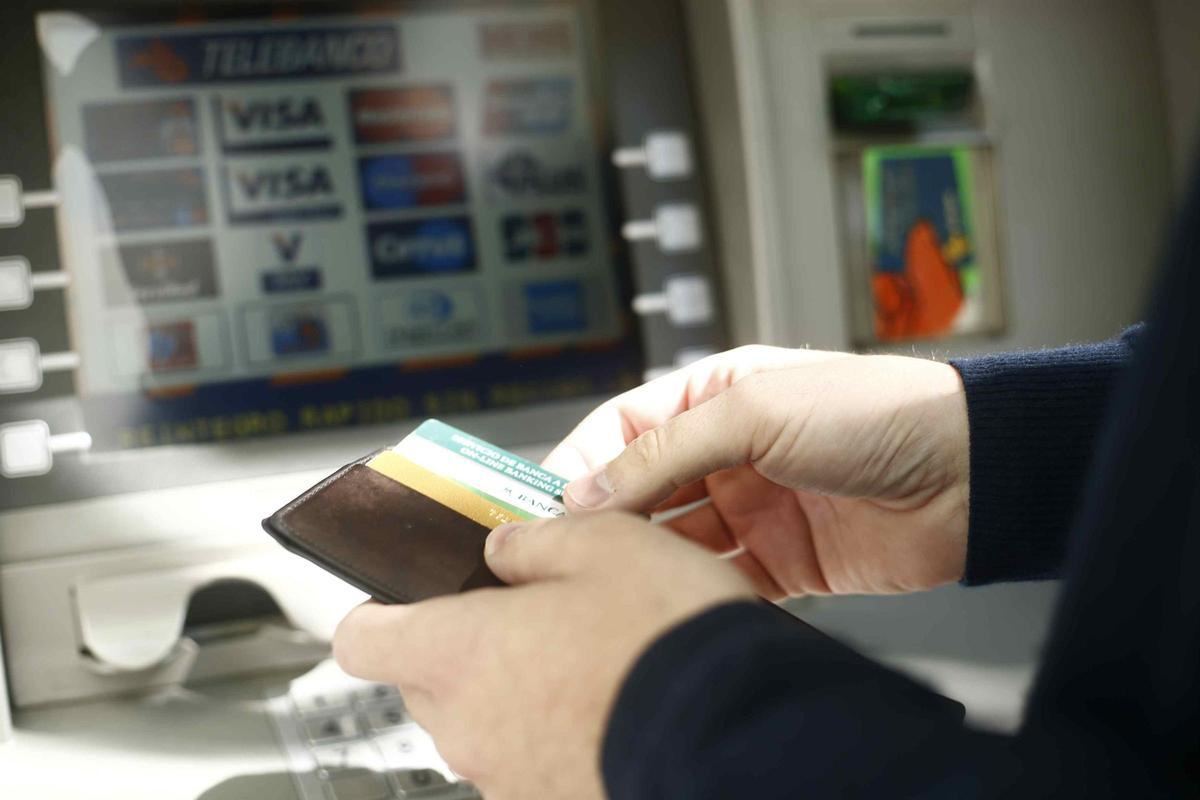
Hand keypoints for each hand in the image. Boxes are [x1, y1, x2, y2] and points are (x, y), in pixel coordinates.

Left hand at [333, 512, 753, 799]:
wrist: (740, 736)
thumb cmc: (667, 638)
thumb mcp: (606, 543)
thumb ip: (536, 540)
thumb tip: (505, 549)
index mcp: (460, 651)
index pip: (362, 638)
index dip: (378, 611)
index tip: (403, 596)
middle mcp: (469, 726)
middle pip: (428, 681)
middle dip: (468, 645)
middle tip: (530, 612)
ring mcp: (509, 780)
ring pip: (487, 724)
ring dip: (520, 692)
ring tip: (592, 660)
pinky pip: (533, 763)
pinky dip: (559, 735)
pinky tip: (615, 706)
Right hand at [543, 346, 969, 596]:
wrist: (970, 472)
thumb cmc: (875, 411)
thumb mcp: (754, 410)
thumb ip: (665, 450)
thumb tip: (587, 490)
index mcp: (715, 398)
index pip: (622, 430)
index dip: (579, 466)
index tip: (541, 506)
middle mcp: (728, 453)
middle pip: (641, 490)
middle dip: (603, 520)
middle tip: (561, 553)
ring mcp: (754, 509)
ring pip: (674, 542)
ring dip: (645, 560)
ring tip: (611, 581)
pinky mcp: (783, 563)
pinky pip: (721, 581)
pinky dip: (694, 592)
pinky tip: (670, 601)